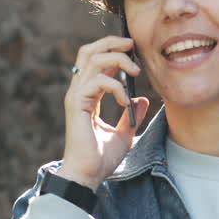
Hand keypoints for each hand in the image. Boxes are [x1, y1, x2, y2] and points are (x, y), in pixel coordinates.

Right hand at [56, 36, 149, 189]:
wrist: (88, 176)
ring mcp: (76, 96)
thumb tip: (142, 100)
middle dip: (111, 43)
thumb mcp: (124, 134)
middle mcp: (79, 92)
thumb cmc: (101, 159)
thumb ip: (132, 116)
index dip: (114, 50)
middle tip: (132, 45)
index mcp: (88, 96)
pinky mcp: (77, 104)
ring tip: (135, 72)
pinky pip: (98, 81)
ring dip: (118, 60)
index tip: (134, 52)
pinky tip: (125, 102)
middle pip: (88, 51)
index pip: (95, 60)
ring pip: (93, 60)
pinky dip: (116, 87)